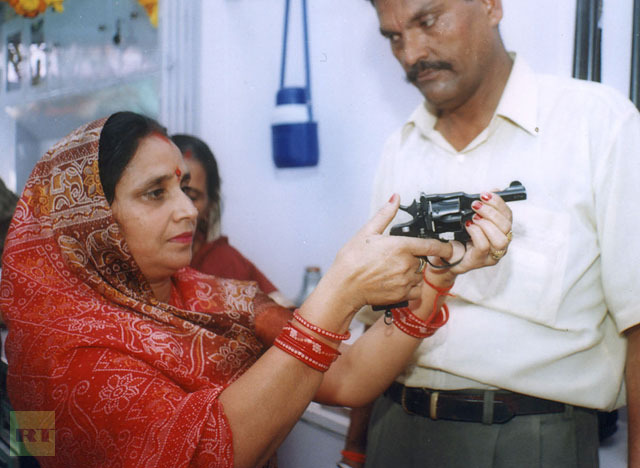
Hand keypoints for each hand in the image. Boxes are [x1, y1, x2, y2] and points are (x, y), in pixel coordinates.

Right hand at [322, 194, 452, 312]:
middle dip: (414, 257)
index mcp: (401, 246)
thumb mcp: (367, 232)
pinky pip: (417, 290)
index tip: (449, 247)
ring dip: (412, 272)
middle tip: (395, 258)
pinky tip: (396, 282)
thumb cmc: (352, 260)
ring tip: (392, 270)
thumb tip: (395, 198)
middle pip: (422, 259)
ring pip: (419, 274)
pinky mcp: (402, 294)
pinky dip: (411, 286)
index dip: (444, 246)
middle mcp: (406, 264)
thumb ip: (385, 214)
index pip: (432, 245)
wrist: (344, 286)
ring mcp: (405, 280)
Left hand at [443, 190, 513, 274]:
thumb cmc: (461, 238)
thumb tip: (494, 190)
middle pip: (507, 227)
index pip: (508, 215)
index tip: (485, 195)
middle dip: (491, 212)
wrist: (447, 256)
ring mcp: (491, 255)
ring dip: (486, 224)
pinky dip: (476, 233)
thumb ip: (484, 206)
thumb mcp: (472, 218)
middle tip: (476, 205)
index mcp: (501, 231)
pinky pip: (483, 246)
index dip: (499, 203)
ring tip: (473, 217)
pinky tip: (468, 226)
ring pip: (500, 240)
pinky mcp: (479, 261)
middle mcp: (500, 244)